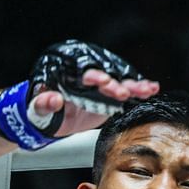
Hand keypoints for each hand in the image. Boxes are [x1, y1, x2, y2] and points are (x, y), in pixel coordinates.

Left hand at [27, 40, 159, 136]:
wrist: (50, 116)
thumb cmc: (40, 109)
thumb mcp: (37, 108)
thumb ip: (43, 104)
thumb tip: (53, 99)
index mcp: (68, 74)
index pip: (83, 72)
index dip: (93, 76)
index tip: (102, 81)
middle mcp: (86, 75)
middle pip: (104, 75)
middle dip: (114, 83)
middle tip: (121, 91)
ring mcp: (99, 85)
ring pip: (118, 81)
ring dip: (132, 85)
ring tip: (146, 89)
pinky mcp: (109, 95)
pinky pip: (125, 90)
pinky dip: (138, 89)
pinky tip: (151, 88)